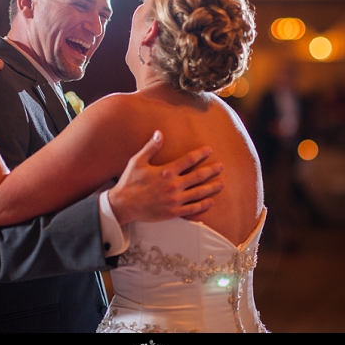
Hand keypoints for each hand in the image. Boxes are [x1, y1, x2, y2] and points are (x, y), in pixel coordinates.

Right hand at [108, 130, 223, 225]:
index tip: (209, 150)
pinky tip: (210, 201)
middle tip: (221, 166)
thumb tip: (160, 132)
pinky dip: (203, 205)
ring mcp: (174, 200)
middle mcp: (173, 186)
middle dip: (211, 171)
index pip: (188, 160)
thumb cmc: (129, 182)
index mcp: (166, 171)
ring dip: (211, 188)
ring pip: (198, 193)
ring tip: (222, 183)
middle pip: (198, 177)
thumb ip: (151, 147)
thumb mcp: (137, 161)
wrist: (123, 205)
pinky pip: (192, 209)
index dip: (200, 154)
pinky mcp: (172, 212)